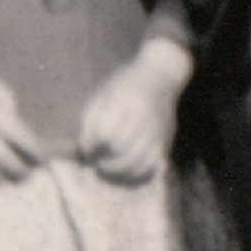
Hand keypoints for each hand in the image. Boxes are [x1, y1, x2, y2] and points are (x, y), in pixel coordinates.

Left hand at [78, 37, 191, 184]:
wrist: (161, 76)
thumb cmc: (125, 85)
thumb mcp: (103, 95)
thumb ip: (90, 122)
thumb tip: (85, 152)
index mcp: (125, 101)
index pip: (105, 132)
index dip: (92, 145)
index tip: (86, 150)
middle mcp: (144, 117)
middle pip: (122, 149)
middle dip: (104, 162)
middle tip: (95, 164)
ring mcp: (158, 131)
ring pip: (137, 162)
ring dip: (118, 172)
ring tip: (107, 169)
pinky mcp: (166, 141)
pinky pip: (151, 166)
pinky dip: (136, 174)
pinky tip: (124, 171)